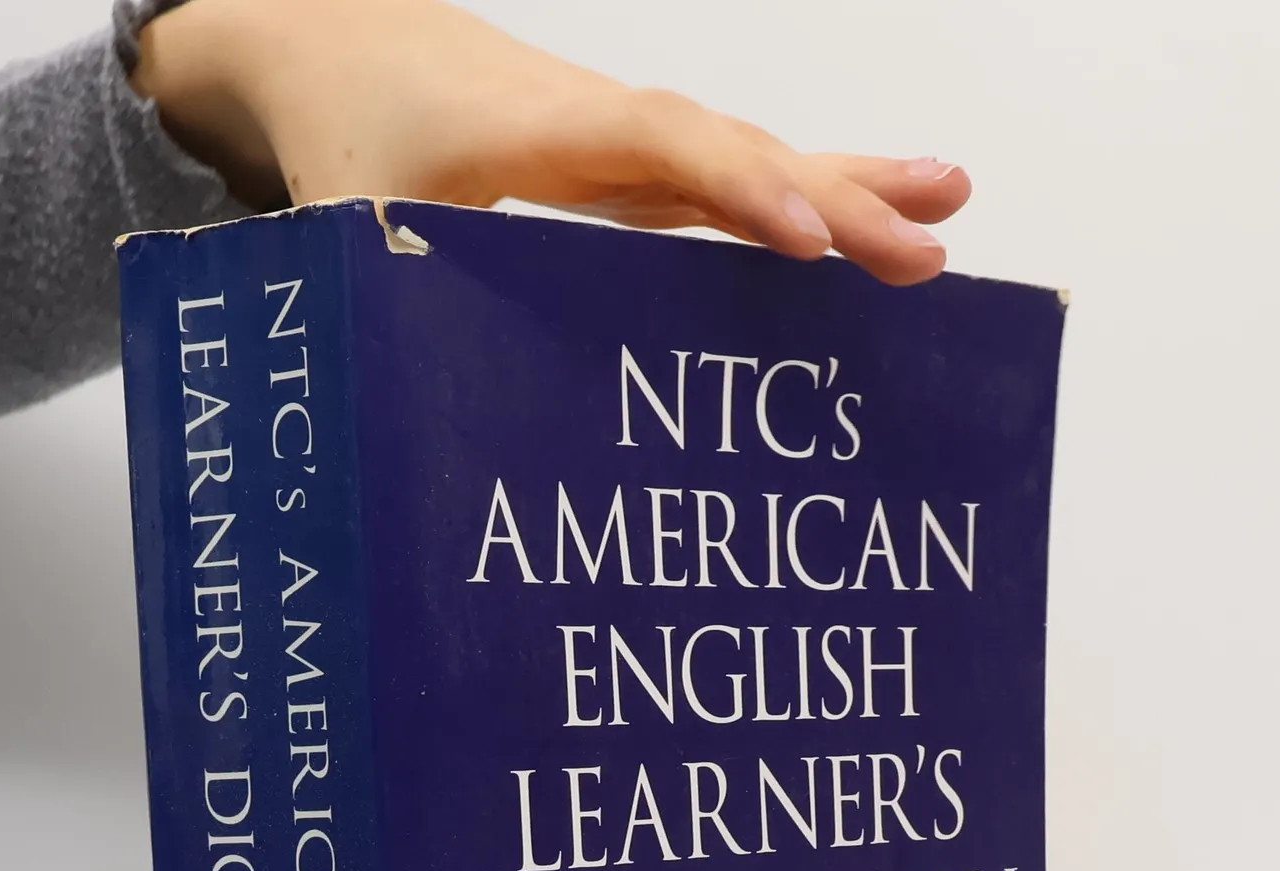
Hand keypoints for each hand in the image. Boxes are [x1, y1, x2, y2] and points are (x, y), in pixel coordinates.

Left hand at [128, 0, 969, 284]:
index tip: (805, 239)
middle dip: (834, 199)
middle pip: (734, 151)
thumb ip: (390, 304)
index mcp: (532, 130)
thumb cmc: (343, 130)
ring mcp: (623, 138)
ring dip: (846, 182)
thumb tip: (421, 422)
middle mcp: (599, 122)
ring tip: (948, 202)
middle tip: (924, 255)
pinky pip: (727, 173)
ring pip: (748, 155)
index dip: (737, 187)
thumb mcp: (348, 226)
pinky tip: (860, 214)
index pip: (657, 145)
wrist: (331, 38)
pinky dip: (800, 190)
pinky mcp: (627, 159)